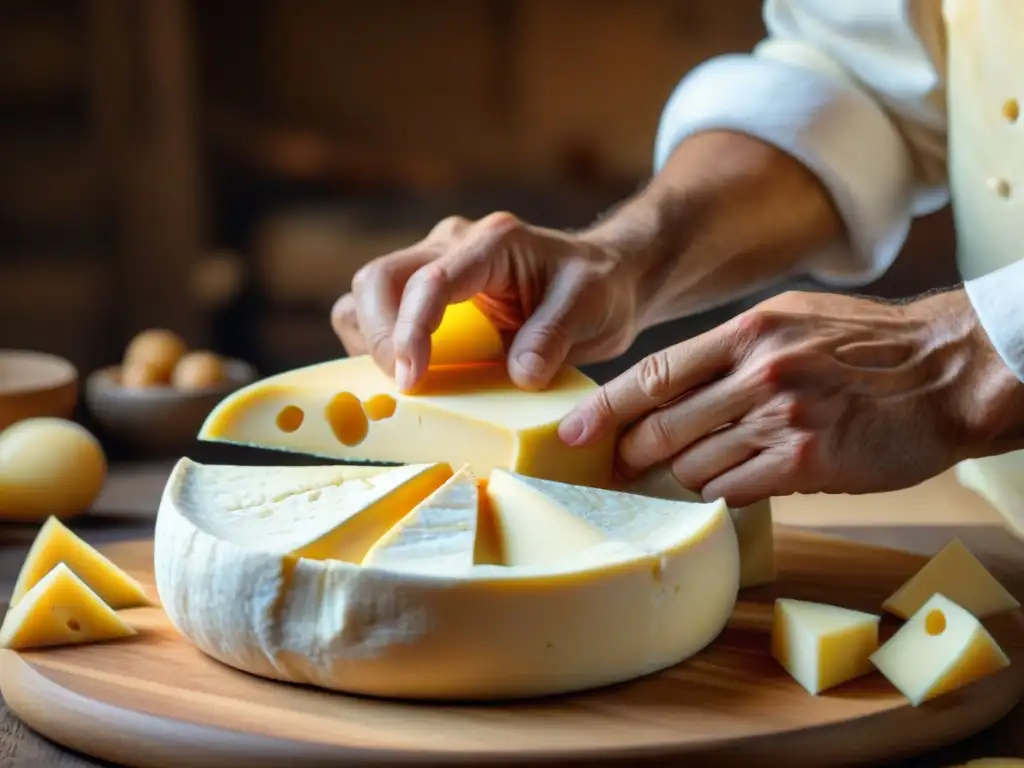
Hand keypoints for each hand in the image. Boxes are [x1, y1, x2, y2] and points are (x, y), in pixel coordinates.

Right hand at [331, 212, 638, 390]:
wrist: (603, 277)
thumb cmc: (598, 288)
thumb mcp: (591, 309)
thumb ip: (553, 337)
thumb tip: (519, 375)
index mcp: (493, 243)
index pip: (430, 281)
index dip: (411, 331)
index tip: (412, 380)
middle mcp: (453, 244)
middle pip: (378, 279)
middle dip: (381, 337)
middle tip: (406, 388)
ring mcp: (434, 263)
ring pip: (368, 293)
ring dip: (372, 340)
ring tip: (405, 380)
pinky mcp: (427, 290)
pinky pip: (380, 312)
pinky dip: (380, 345)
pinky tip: (411, 373)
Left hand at [559, 289, 1008, 505]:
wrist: (950, 370)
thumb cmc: (867, 346)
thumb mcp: (791, 321)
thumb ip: (731, 351)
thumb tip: (675, 385)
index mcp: (747, 333)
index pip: (654, 374)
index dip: (605, 407)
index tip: (571, 431)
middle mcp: (758, 374)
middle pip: (663, 425)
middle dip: (630, 453)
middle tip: (615, 468)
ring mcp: (782, 420)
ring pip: (694, 465)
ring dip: (680, 476)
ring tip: (682, 477)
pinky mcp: (807, 464)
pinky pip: (733, 491)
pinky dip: (720, 492)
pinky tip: (728, 485)